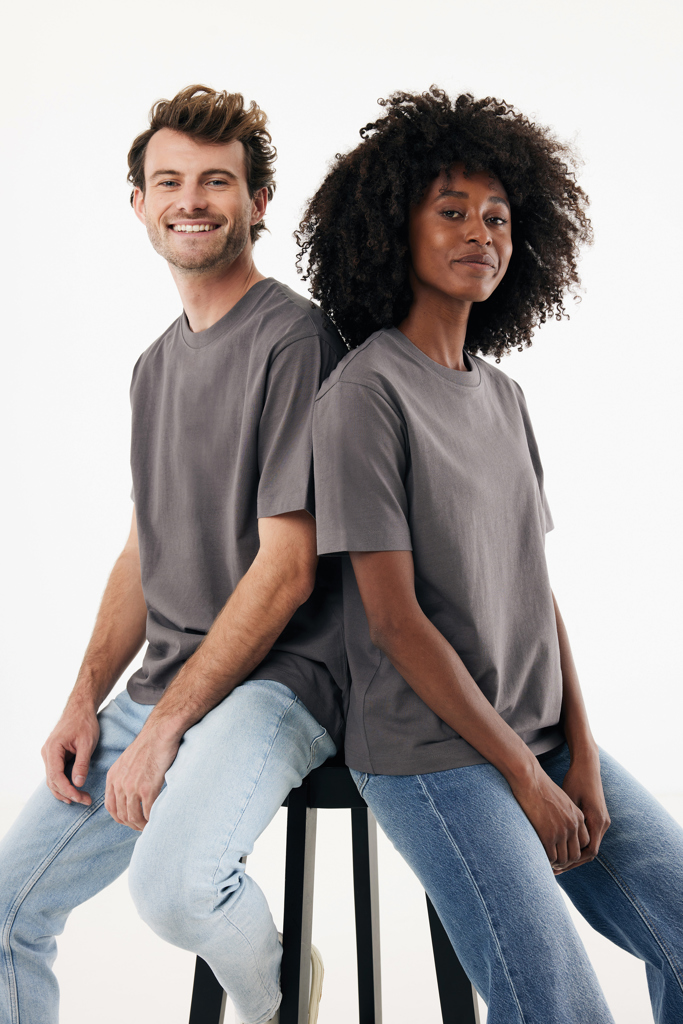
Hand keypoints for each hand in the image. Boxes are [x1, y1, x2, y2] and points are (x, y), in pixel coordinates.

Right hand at [41, 703, 99, 804]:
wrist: (81, 708)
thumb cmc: (84, 722)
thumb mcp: (87, 743)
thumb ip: (82, 763)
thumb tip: (78, 784)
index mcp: (53, 749)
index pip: (56, 777)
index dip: (68, 790)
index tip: (81, 798)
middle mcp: (47, 753)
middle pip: (53, 781)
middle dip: (68, 793)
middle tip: (85, 800)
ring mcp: (49, 754)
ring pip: (53, 779)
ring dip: (65, 791)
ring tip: (81, 798)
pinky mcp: (54, 755)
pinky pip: (56, 773)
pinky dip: (63, 783)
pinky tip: (74, 790)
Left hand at [105, 725, 178, 830]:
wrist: (160, 733)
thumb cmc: (149, 744)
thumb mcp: (127, 761)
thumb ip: (124, 777)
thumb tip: (130, 793)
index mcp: (112, 777)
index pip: (111, 806)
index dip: (120, 818)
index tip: (130, 821)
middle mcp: (119, 783)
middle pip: (121, 815)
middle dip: (132, 824)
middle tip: (143, 827)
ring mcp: (132, 787)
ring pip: (134, 816)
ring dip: (142, 825)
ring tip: (151, 825)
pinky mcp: (147, 788)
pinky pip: (148, 812)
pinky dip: (152, 819)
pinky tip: (158, 818)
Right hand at [510, 761, 589, 873]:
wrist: (529, 779)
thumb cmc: (540, 787)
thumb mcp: (561, 800)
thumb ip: (567, 814)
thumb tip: (562, 826)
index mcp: (578, 817)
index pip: (584, 843)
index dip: (574, 850)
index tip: (564, 853)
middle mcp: (573, 825)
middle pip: (576, 854)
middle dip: (566, 861)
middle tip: (555, 863)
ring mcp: (561, 831)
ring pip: (563, 858)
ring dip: (556, 864)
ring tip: (547, 863)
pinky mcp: (548, 835)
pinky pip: (551, 857)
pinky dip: (547, 861)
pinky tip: (540, 859)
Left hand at [556, 751, 609, 873]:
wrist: (588, 765)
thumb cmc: (575, 780)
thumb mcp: (569, 800)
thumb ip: (568, 820)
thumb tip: (556, 841)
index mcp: (597, 820)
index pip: (590, 852)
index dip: (574, 861)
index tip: (558, 866)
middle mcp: (603, 823)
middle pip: (590, 852)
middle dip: (573, 862)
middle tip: (555, 869)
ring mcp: (602, 820)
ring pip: (590, 845)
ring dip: (575, 854)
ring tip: (556, 861)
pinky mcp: (598, 816)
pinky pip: (589, 836)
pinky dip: (577, 844)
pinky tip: (563, 846)